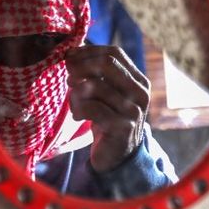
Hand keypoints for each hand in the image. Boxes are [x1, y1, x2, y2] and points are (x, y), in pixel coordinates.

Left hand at [65, 45, 150, 172]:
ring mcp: (133, 110)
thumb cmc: (108, 119)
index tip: (70, 57)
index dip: (89, 52)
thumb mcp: (106, 93)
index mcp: (139, 80)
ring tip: (74, 102)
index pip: (114, 53)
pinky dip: (78, 109)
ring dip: (76, 93)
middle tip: (68, 76)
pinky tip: (78, 116)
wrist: (117, 156)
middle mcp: (140, 93)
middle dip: (81, 66)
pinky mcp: (122, 127)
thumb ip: (96, 74)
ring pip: (95, 86)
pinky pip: (91, 107)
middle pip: (107, 64)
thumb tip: (72, 52)